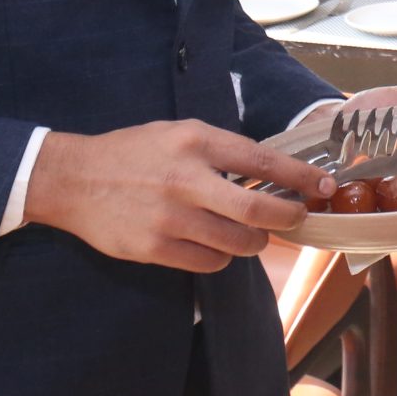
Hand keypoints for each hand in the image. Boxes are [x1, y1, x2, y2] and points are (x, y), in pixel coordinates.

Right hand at [24, 119, 329, 272]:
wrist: (74, 179)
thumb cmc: (133, 152)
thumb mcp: (178, 133)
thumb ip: (221, 150)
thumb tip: (271, 173)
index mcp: (196, 143)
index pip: (263, 162)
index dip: (300, 177)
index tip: (322, 186)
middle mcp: (186, 179)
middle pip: (257, 211)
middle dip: (288, 218)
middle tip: (296, 218)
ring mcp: (170, 218)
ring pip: (237, 243)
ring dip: (254, 242)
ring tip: (250, 233)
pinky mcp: (154, 248)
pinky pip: (208, 262)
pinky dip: (220, 257)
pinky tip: (213, 245)